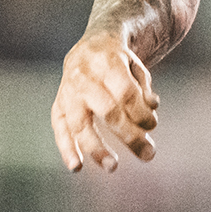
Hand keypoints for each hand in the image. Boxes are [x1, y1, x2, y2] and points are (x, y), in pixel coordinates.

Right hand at [50, 32, 159, 171]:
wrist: (91, 44)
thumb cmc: (119, 62)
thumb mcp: (137, 67)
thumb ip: (144, 89)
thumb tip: (151, 111)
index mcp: (107, 61)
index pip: (126, 93)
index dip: (141, 113)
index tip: (152, 125)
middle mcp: (84, 76)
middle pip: (107, 110)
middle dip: (129, 135)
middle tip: (148, 154)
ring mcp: (68, 91)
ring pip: (80, 124)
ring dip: (97, 148)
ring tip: (113, 167)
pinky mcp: (58, 104)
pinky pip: (59, 128)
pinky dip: (67, 148)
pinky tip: (76, 167)